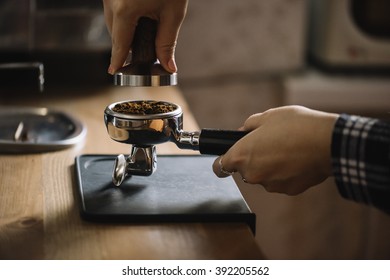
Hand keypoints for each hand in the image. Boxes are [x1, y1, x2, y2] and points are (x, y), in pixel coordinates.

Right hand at [103, 0, 187, 73]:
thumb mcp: (173, 13)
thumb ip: (168, 43)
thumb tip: (168, 66)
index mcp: (125, 10)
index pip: (120, 44)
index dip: (117, 60)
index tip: (113, 71)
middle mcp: (112, 2)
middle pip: (115, 34)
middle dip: (126, 46)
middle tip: (141, 54)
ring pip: (113, 21)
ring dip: (125, 32)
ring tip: (143, 34)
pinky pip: (114, 9)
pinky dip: (124, 18)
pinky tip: (138, 17)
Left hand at [213, 106, 338, 194]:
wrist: (327, 142)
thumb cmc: (296, 126)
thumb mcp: (267, 116)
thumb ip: (249, 125)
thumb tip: (242, 132)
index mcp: (241, 155)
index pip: (219, 167)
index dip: (221, 162)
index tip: (224, 160)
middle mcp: (252, 174)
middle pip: (244, 170)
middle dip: (253, 159)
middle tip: (270, 144)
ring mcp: (270, 185)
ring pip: (264, 176)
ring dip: (270, 167)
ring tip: (287, 150)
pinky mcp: (287, 191)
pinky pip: (280, 181)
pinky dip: (285, 174)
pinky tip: (297, 160)